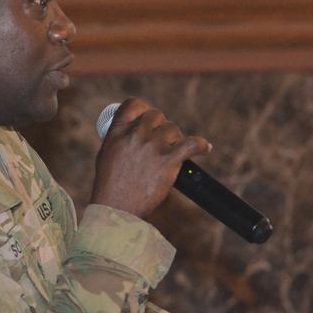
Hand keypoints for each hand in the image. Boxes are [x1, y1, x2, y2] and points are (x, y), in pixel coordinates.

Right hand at [91, 98, 210, 218]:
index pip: (133, 104)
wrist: (117, 208)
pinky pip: (192, 143)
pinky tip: (205, 148)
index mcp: (117, 131)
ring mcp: (153, 146)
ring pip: (173, 129)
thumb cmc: (110, 185)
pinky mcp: (168, 161)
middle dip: (160, 126)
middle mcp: (136, 135)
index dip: (143, 109)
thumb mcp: (107, 154)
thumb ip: (121, 137)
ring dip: (174, 139)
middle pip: (156, 115)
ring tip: (171, 153)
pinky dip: (201, 145)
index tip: (148, 119)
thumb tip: (137, 129)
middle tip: (161, 141)